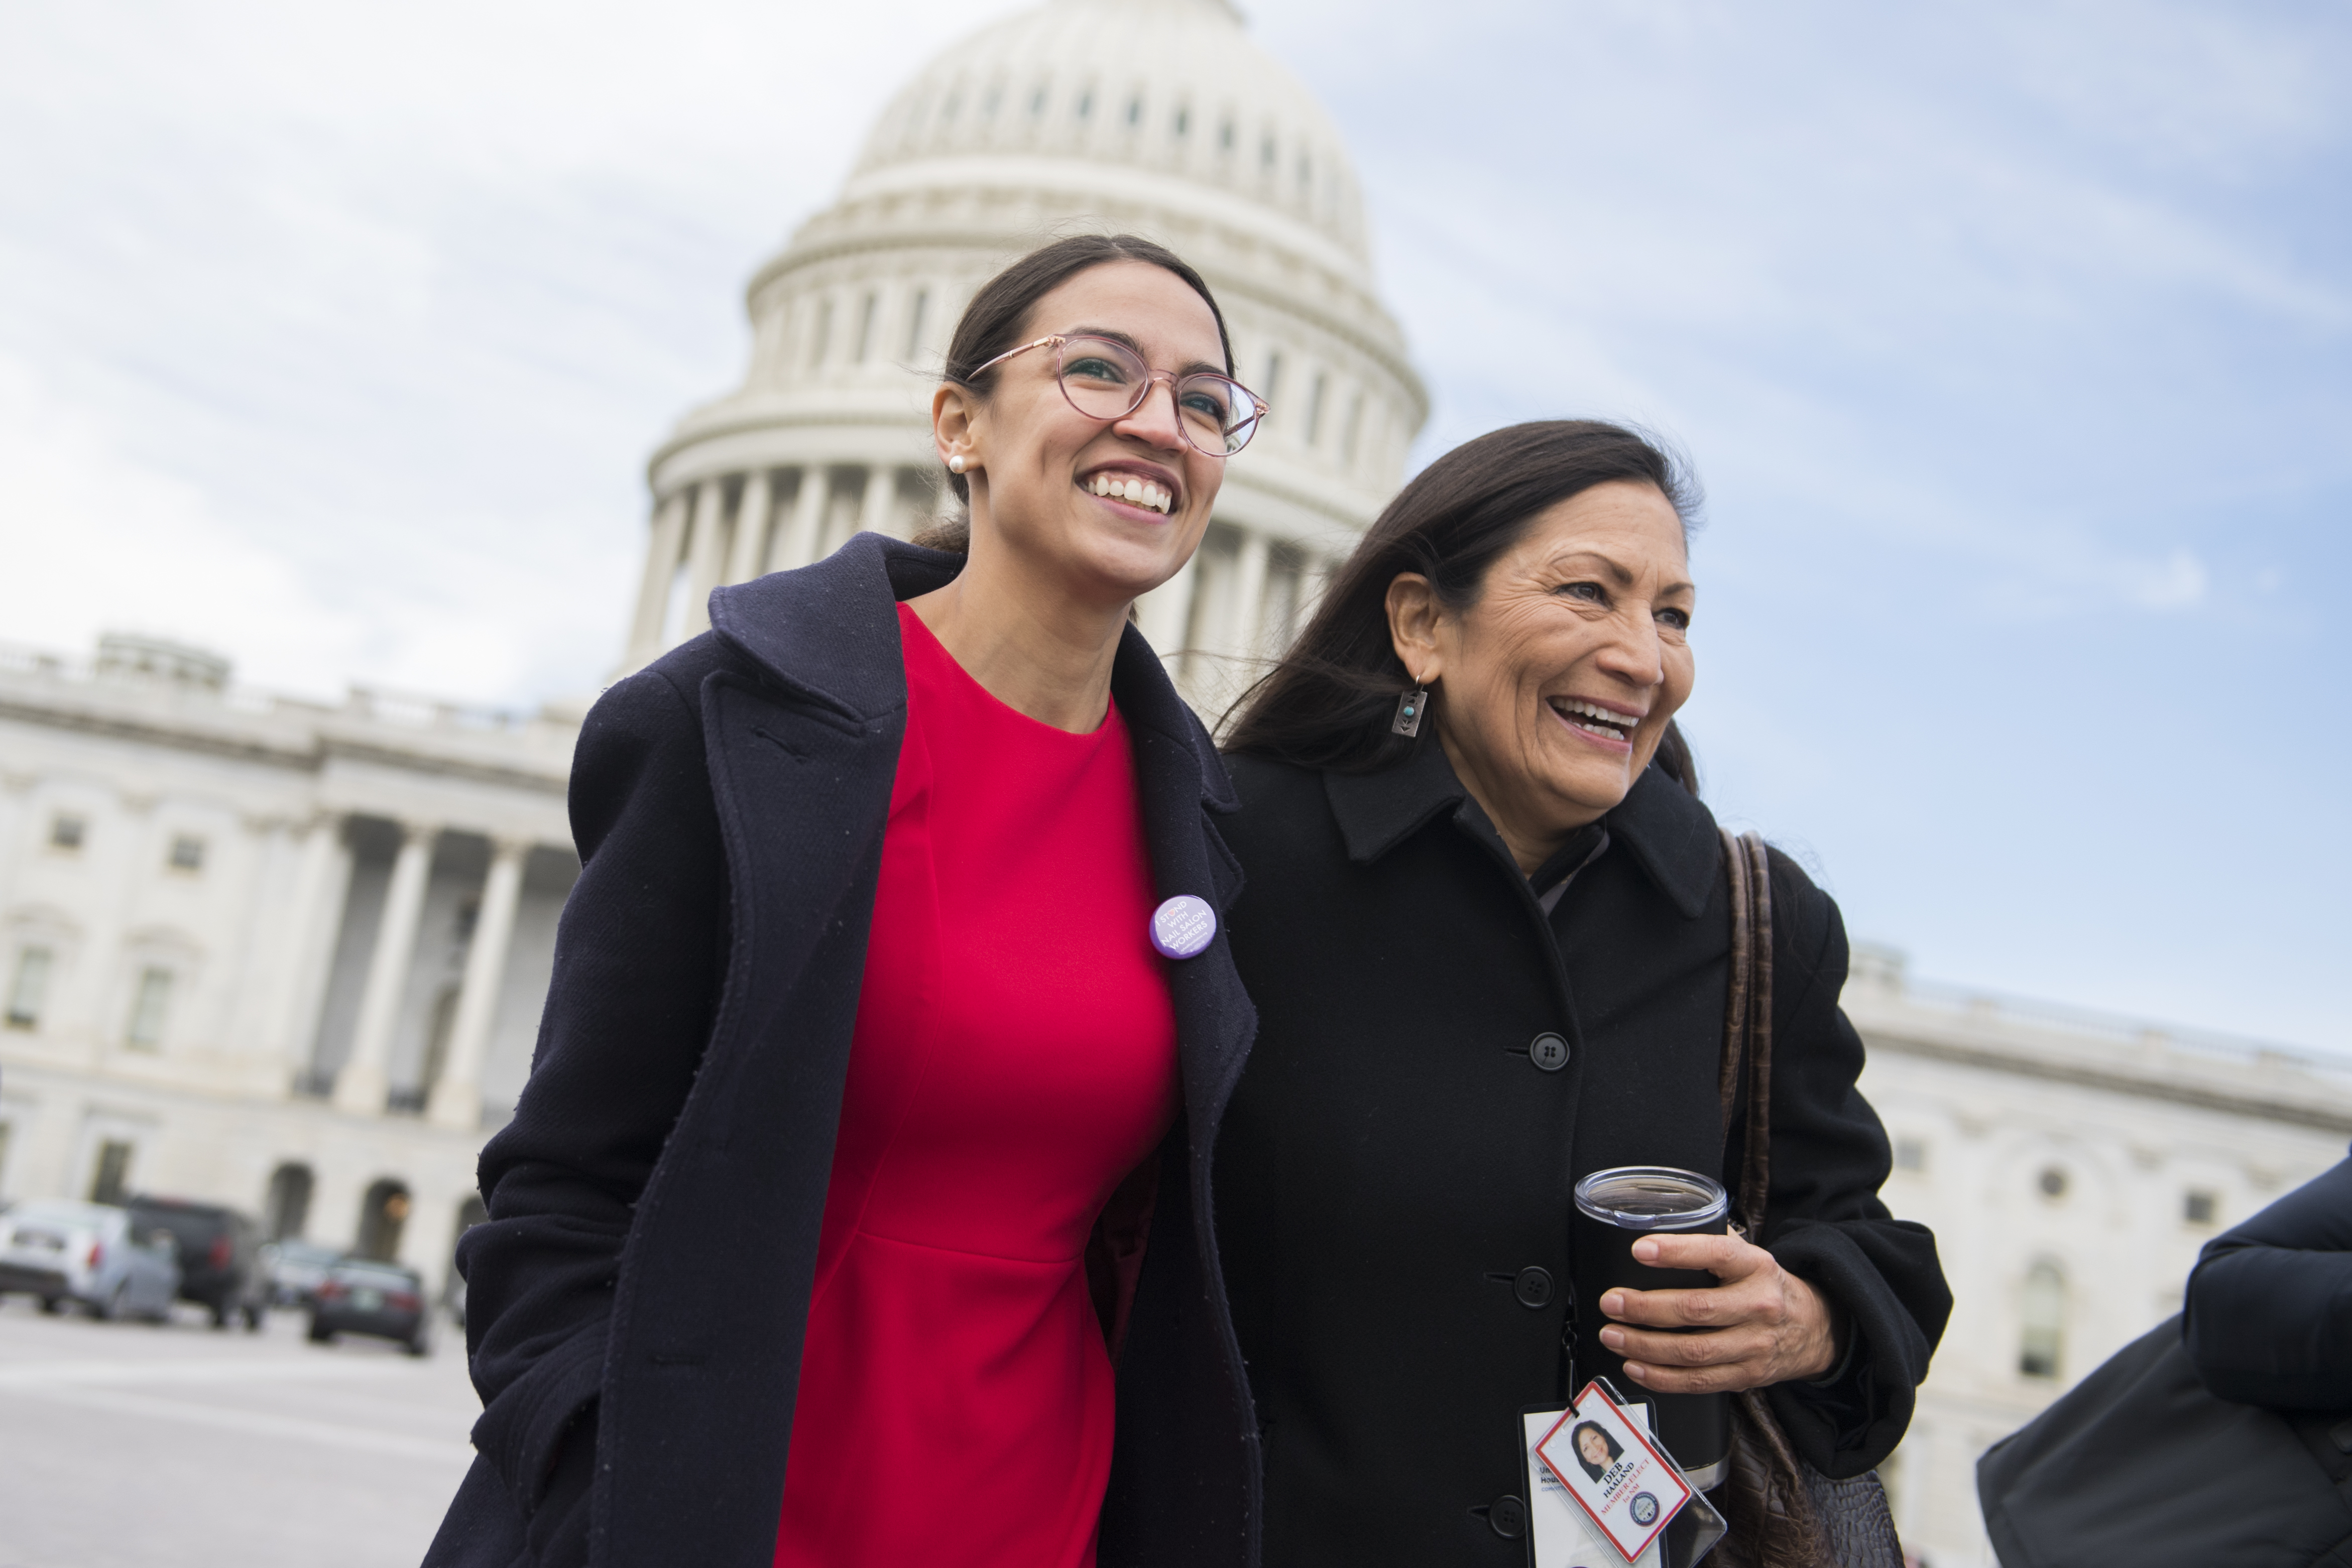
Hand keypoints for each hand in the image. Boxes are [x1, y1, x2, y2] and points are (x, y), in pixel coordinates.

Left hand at [1595, 1232, 1844, 1394]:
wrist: (1814, 1328)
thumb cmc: (1765, 1286)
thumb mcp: (1749, 1256)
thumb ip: (1711, 1243)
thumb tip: (1658, 1228)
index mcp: (1755, 1266)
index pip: (1716, 1253)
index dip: (1677, 1252)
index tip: (1640, 1250)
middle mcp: (1757, 1306)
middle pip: (1696, 1310)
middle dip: (1646, 1308)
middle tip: (1612, 1303)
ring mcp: (1753, 1346)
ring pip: (1692, 1351)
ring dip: (1645, 1346)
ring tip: (1613, 1335)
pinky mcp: (1746, 1376)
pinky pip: (1698, 1382)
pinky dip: (1661, 1377)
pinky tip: (1635, 1366)